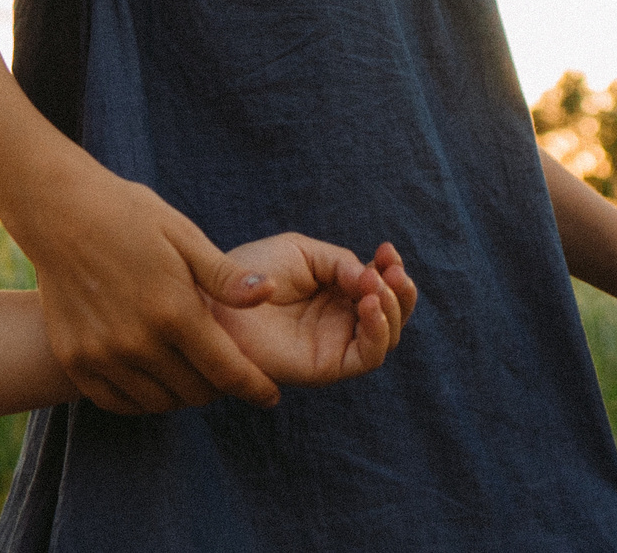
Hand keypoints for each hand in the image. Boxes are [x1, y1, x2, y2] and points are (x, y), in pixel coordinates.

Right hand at [24, 172, 284, 414]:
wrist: (58, 211)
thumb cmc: (129, 215)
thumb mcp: (184, 235)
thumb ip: (225, 276)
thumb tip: (270, 294)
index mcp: (174, 311)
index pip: (228, 371)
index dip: (255, 388)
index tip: (269, 396)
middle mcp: (137, 342)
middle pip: (196, 392)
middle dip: (219, 386)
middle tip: (223, 368)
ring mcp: (102, 355)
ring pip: (159, 403)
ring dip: (181, 394)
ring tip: (189, 370)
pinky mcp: (75, 359)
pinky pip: (117, 402)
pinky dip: (141, 398)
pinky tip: (151, 377)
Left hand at [204, 237, 416, 387]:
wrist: (215, 300)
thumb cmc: (251, 272)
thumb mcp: (303, 252)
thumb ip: (341, 263)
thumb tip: (372, 281)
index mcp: (336, 291)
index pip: (378, 285)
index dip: (390, 269)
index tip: (387, 250)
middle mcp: (339, 319)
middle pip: (390, 313)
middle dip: (401, 292)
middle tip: (395, 272)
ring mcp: (334, 343)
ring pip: (385, 337)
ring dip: (392, 310)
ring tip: (377, 288)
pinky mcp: (326, 367)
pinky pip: (365, 357)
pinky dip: (377, 332)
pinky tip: (369, 306)